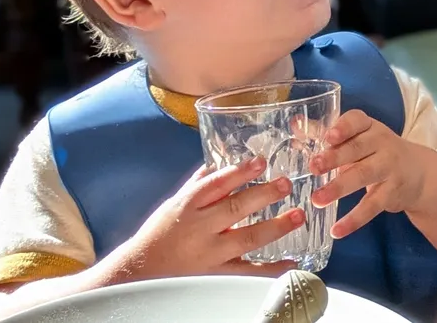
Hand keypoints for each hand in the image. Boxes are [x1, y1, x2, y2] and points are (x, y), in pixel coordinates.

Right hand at [109, 158, 302, 279]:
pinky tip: (290, 263)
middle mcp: (200, 227)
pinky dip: (271, 269)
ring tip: (297, 216)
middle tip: (286, 184)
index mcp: (189, 204)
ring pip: (247, 238)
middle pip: (236, 207)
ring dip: (276, 227)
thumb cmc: (158, 235)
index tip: (261, 161)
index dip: (240, 171)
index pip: (218, 182)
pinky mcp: (216, 276)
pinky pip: (247, 272)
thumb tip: (218, 163)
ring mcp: (209, 253)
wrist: (138, 273)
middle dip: (264, 194)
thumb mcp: (174, 204)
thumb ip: (198, 184)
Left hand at [310, 110, 428, 238]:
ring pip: (363, 175)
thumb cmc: (377, 152)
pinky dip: (354, 219)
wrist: (418, 173)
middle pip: (357, 148)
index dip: (344, 127)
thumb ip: (327, 133)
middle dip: (335, 157)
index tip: (328, 136)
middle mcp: (382, 143)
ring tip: (317, 200)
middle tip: (313, 167)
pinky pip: (372, 206)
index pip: (357, 121)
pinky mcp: (392, 192)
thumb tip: (295, 124)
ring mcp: (389, 168)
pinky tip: (337, 230)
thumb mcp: (359, 138)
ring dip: (339, 187)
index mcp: (369, 127)